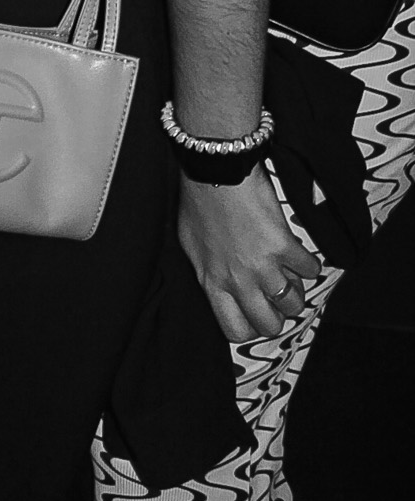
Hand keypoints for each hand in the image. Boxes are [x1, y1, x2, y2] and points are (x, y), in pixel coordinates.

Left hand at [178, 164, 321, 342]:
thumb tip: (220, 282)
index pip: (234, 329)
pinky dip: (310, 265)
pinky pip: (310, 270)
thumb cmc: (199, 201)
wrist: (215, 171)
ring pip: (293, 303)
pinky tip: (301, 255)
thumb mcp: (191, 244)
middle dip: (278, 315)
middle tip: (277, 298)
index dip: (250, 328)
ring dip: (297, 292)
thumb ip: (208, 269)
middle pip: (269, 324)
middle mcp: (238, 281)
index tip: (255, 315)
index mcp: (212, 281)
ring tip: (291, 277)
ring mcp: (262, 266)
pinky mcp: (283, 247)